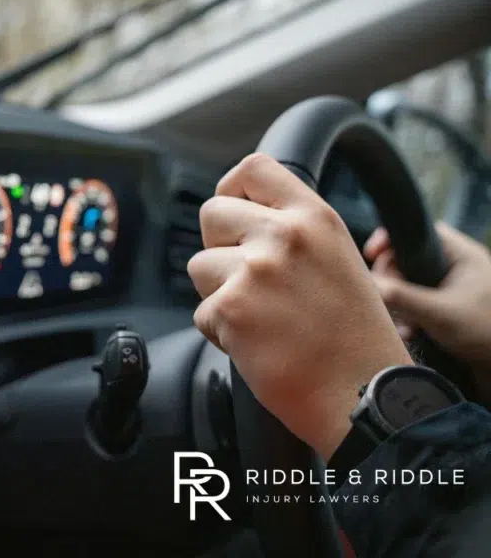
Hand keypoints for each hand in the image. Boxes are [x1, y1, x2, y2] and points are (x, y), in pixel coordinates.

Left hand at [187, 154, 411, 460]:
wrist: (362, 394)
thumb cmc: (354, 338)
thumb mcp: (338, 259)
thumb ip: (296, 233)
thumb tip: (245, 218)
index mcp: (315, 217)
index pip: (254, 168)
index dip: (232, 188)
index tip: (232, 211)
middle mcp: (283, 235)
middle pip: (212, 213)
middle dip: (218, 246)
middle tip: (247, 280)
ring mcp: (254, 270)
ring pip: (198, 266)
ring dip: (218, 293)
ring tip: (260, 318)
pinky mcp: (230, 308)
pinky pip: (202, 312)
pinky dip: (221, 333)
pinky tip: (258, 345)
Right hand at [364, 222, 490, 400]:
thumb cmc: (483, 332)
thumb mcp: (439, 314)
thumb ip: (403, 298)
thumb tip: (369, 284)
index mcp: (461, 254)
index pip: (418, 232)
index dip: (391, 239)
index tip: (372, 254)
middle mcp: (454, 265)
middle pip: (406, 258)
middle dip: (392, 280)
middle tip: (386, 298)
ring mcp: (448, 285)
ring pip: (407, 282)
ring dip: (398, 303)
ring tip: (404, 325)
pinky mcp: (443, 304)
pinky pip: (414, 300)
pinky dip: (407, 314)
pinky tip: (408, 331)